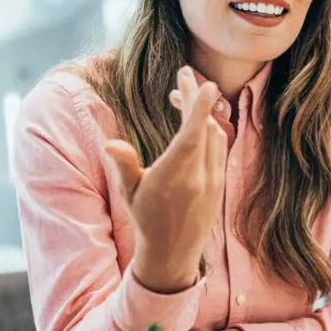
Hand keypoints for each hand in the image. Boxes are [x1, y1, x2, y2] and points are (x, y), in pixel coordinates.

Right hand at [105, 66, 227, 294]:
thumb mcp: (130, 194)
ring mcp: (213, 180)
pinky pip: (218, 148)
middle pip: (204, 127)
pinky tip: (194, 123)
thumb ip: (124, 165)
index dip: (200, 108)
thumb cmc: (146, 222)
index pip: (193, 135)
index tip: (205, 85)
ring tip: (180, 97)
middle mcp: (200, 176)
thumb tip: (111, 144)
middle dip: (194, 98)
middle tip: (183, 75)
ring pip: (214, 136)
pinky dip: (209, 130)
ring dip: (201, 114)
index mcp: (176, 176)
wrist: (172, 255)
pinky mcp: (219, 184)